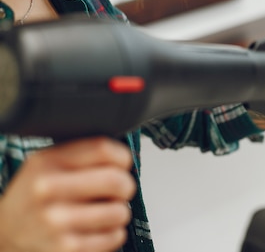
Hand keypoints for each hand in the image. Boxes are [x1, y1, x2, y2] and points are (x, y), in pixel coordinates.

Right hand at [0, 137, 135, 251]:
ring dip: (119, 213)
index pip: (104, 149)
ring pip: (120, 212)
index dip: (122, 157)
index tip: (122, 164)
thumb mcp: (47, 165)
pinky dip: (112, 234)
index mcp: (47, 162)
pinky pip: (114, 237)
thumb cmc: (33, 198)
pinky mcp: (67, 248)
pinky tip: (95, 230)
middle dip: (126, 186)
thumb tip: (124, 155)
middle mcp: (48, 190)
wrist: (5, 235)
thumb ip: (82, 155)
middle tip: (119, 190)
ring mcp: (57, 222)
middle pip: (117, 180)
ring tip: (103, 211)